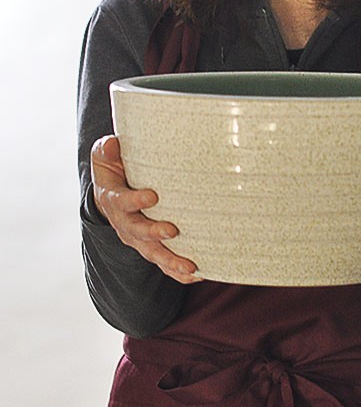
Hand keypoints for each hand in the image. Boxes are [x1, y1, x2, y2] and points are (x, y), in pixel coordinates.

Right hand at [90, 135, 202, 283]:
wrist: (111, 193)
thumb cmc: (113, 170)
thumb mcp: (104, 157)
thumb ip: (107, 150)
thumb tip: (113, 144)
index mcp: (114, 200)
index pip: (123, 202)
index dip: (136, 200)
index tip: (153, 196)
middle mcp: (125, 224)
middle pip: (138, 233)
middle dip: (155, 233)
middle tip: (172, 231)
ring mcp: (138, 239)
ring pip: (153, 253)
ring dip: (171, 260)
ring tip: (191, 266)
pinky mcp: (150, 247)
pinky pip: (163, 264)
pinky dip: (178, 272)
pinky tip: (198, 275)